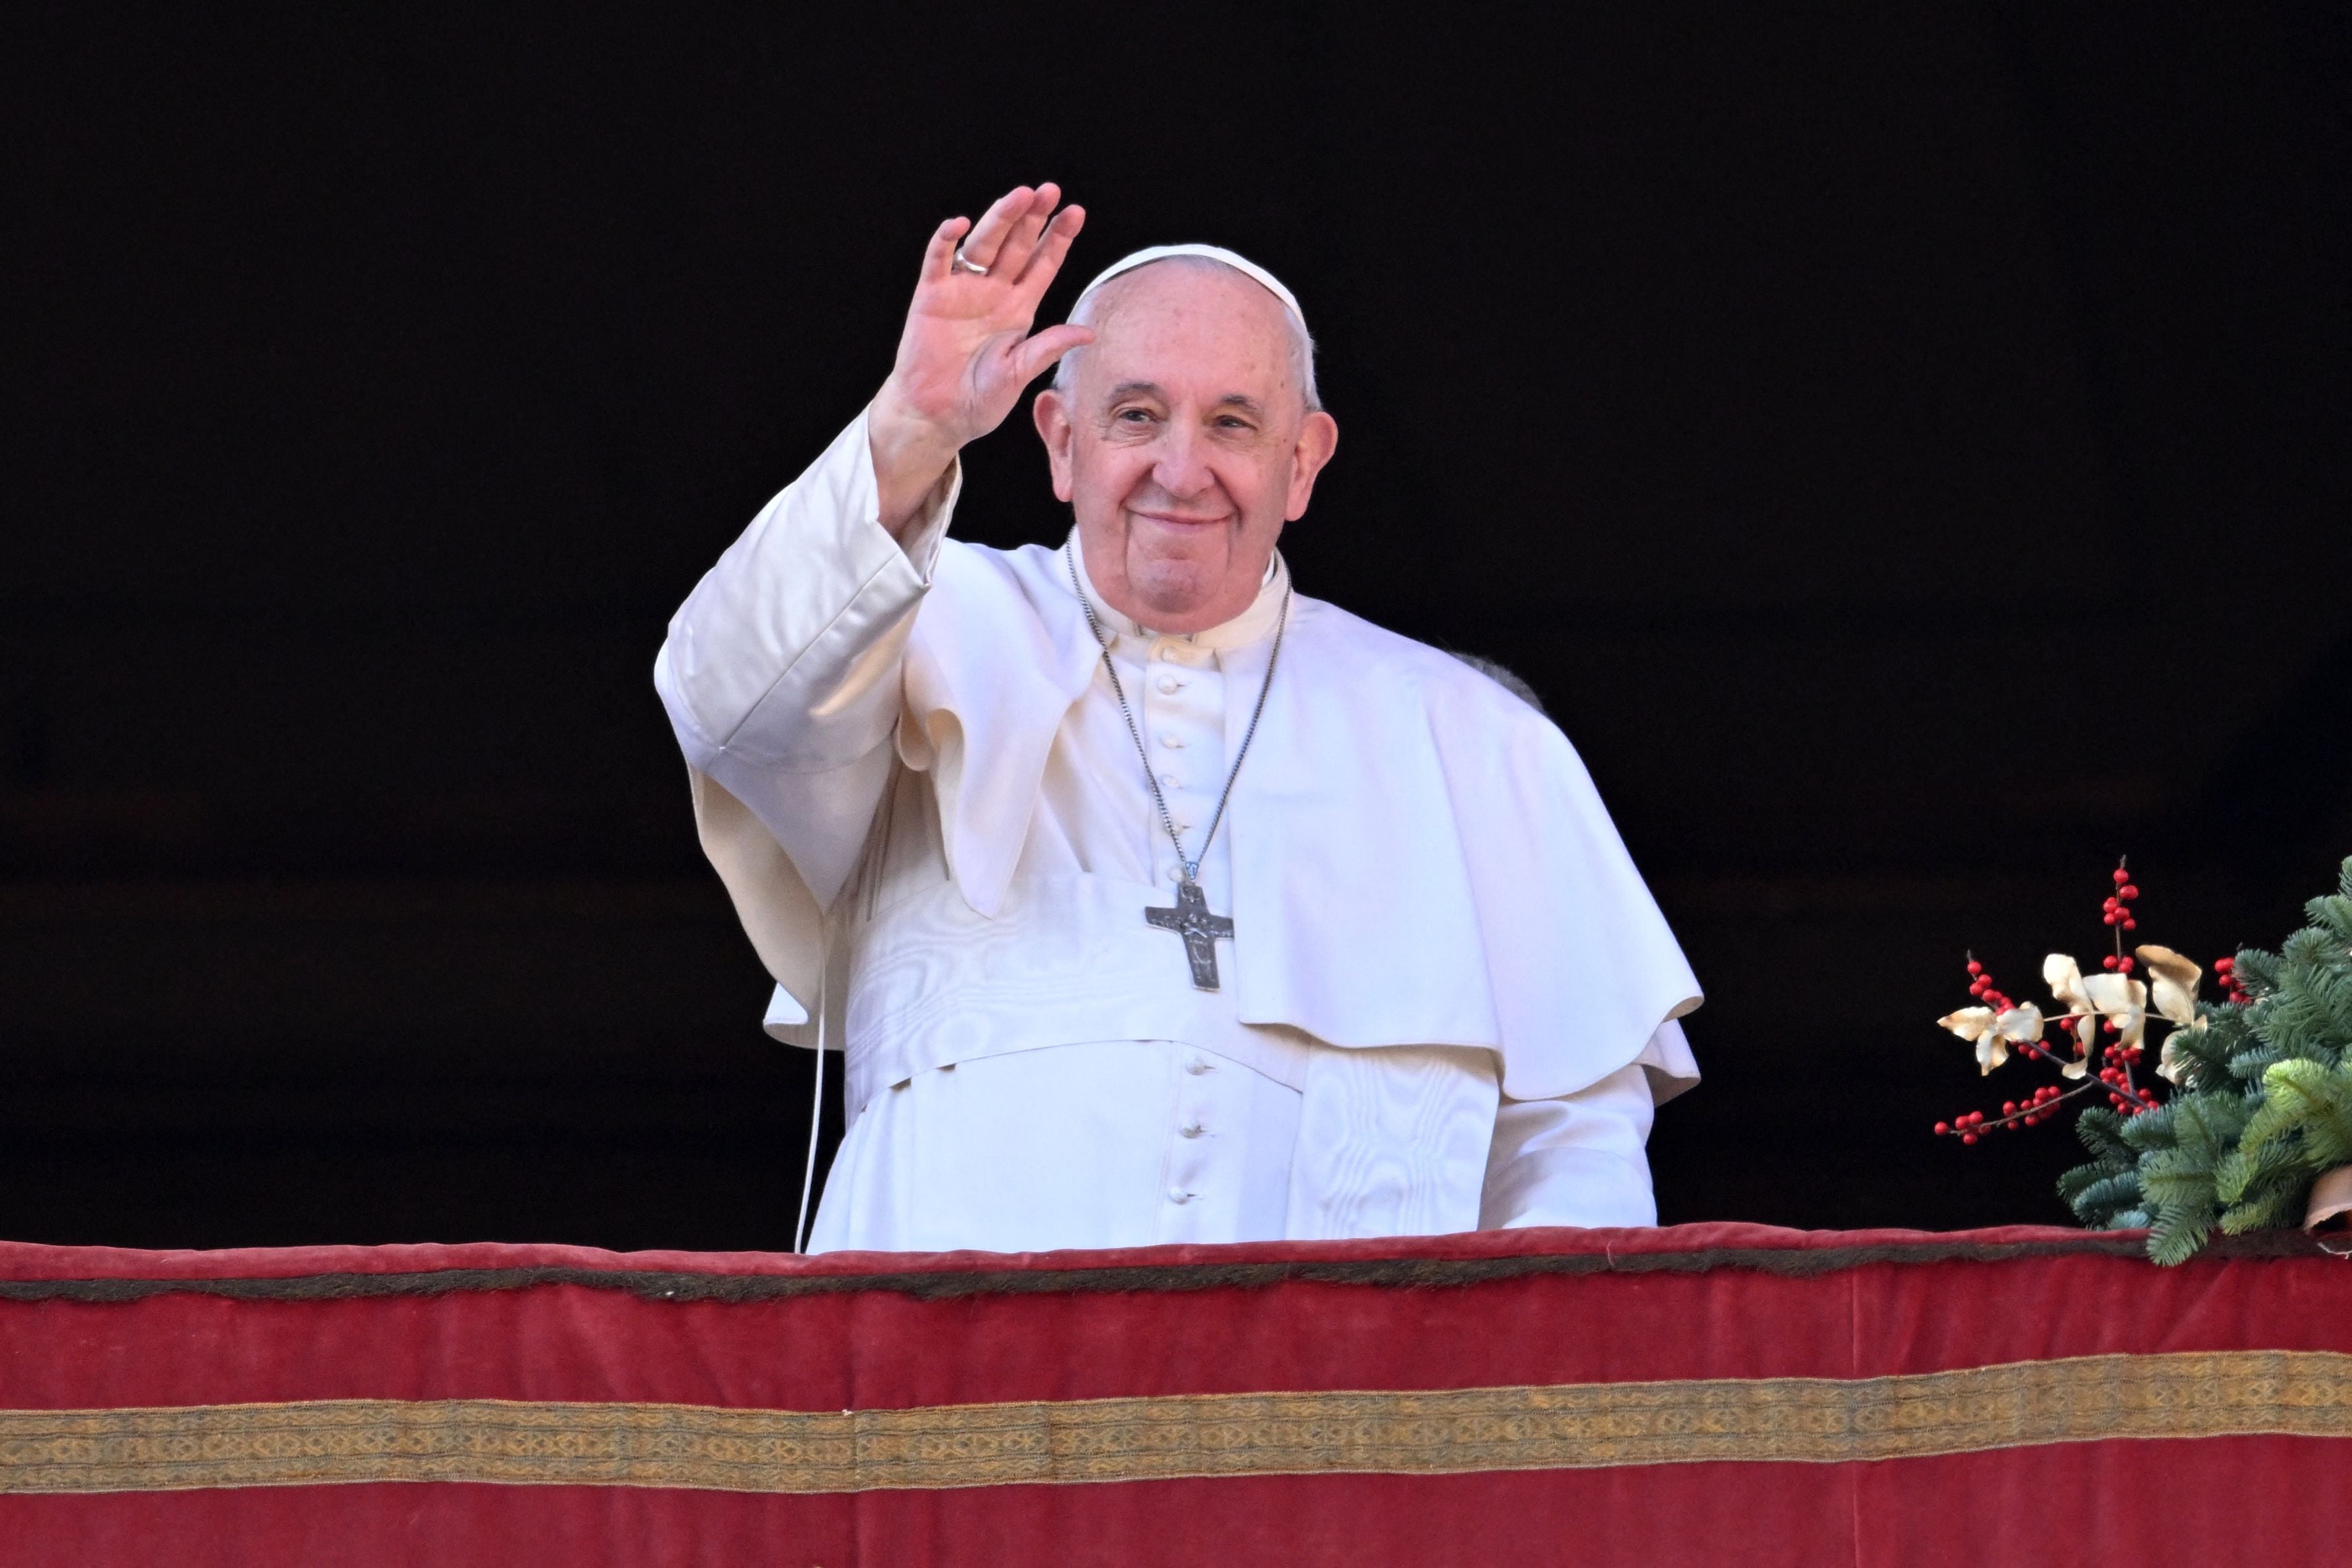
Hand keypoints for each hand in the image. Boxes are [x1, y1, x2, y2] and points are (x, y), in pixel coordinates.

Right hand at [869, 184, 1089, 537]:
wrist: (937, 416)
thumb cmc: (979, 399)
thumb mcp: (1020, 374)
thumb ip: (1048, 348)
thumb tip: (1088, 333)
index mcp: (1019, 308)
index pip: (1043, 264)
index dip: (1058, 238)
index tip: (1076, 212)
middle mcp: (993, 293)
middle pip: (1016, 245)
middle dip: (1032, 218)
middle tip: (1049, 191)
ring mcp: (962, 291)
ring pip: (983, 245)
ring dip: (999, 219)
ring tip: (1019, 195)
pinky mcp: (931, 297)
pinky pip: (938, 262)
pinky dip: (945, 242)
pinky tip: (958, 224)